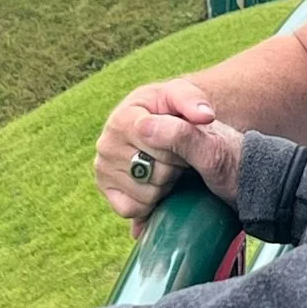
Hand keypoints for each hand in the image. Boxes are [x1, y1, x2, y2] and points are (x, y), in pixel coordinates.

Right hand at [95, 77, 217, 229]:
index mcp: (123, 118)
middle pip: (156, 172)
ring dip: (165, 185)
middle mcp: (106, 144)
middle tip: (178, 154)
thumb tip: (203, 115)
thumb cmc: (175, 110)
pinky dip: (149, 203)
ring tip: (167, 166)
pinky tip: (155, 185)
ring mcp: (103, 169)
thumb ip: (194, 102)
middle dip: (175, 166)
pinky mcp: (106, 191)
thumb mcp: (187, 98)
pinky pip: (133, 209)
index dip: (177, 146)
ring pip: (147, 194)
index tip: (184, 138)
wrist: (165, 125)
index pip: (154, 141)